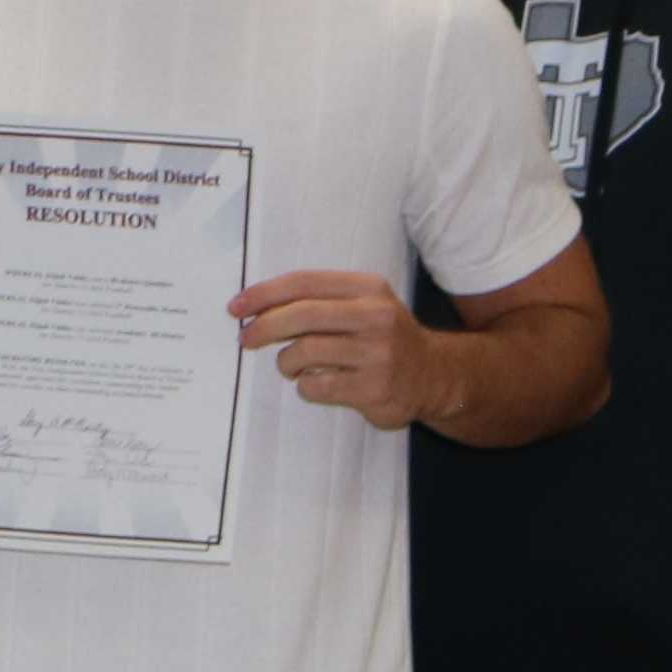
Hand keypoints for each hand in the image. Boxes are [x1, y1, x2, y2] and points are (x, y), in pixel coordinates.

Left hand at [235, 269, 446, 428]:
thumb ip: (319, 300)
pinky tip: (316, 384)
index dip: (264, 294)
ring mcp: (378, 354)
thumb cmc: (383, 337)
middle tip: (245, 339)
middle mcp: (376, 317)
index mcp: (368, 288)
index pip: (305, 283)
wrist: (435, 375)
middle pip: (302, 315)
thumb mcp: (363, 304)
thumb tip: (255, 307)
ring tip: (291, 366)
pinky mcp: (374, 389)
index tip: (236, 307)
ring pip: (304, 353)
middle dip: (264, 327)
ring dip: (286, 362)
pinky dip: (305, 386)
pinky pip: (316, 386)